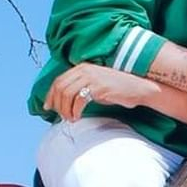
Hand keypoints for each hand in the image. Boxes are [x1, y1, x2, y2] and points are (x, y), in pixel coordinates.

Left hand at [43, 63, 158, 121]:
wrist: (138, 88)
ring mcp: (92, 77)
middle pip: (60, 87)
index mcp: (81, 68)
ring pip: (67, 94)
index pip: (58, 80)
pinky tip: (77, 117)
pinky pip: (79, 100)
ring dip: (65, 109)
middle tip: (61, 116)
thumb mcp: (94, 85)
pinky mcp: (99, 87)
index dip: (50, 95)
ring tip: (70, 118)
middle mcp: (84, 70)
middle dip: (57, 104)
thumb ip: (79, 88)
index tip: (48, 107)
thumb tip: (61, 102)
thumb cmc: (116, 89)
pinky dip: (75, 111)